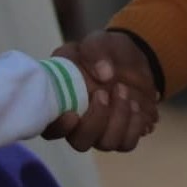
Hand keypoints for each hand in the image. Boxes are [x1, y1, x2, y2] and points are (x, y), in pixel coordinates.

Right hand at [47, 33, 160, 152]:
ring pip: (106, 144)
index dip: (59, 128)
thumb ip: (94, 52)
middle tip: (105, 92)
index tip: (72, 114)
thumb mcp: (96, 42)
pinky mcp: (123, 133)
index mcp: (61, 103)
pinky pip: (128, 143)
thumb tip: (105, 74)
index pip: (50, 129)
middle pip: (80, 142)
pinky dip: (134, 126)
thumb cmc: (104, 52)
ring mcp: (101, 132)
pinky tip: (137, 105)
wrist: (131, 57)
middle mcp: (79, 125)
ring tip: (125, 91)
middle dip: (96, 120)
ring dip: (118, 119)